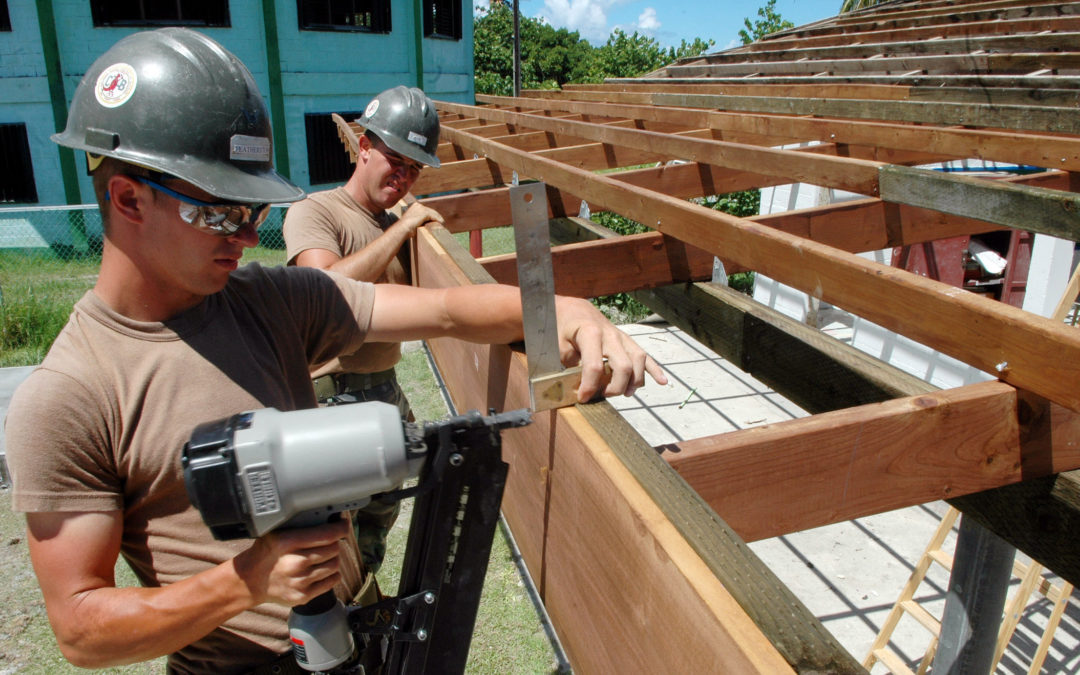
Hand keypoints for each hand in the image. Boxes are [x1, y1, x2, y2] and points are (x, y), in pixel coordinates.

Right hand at [233, 519, 350, 606]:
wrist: (249, 582)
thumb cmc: (265, 553)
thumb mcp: (277, 532)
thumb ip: (300, 526)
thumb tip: (329, 518)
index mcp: (288, 542)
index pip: (327, 534)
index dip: (341, 528)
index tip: (343, 525)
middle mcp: (294, 563)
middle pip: (334, 549)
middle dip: (333, 543)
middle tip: (327, 542)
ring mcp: (299, 582)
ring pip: (335, 565)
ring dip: (332, 559)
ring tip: (322, 556)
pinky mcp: (303, 596)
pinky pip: (332, 581)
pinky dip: (331, 574)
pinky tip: (321, 570)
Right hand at [399, 202, 443, 235]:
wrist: (402, 229)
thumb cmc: (405, 229)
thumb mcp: (412, 222)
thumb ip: (418, 220)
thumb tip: (425, 224)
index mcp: (414, 206)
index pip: (426, 210)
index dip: (432, 215)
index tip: (436, 220)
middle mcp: (418, 205)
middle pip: (431, 211)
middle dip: (436, 217)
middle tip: (441, 222)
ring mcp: (422, 208)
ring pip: (434, 213)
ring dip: (439, 219)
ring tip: (442, 224)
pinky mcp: (425, 213)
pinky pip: (435, 217)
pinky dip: (439, 220)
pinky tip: (441, 224)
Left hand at [554, 296, 666, 401]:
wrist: (574, 308)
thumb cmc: (564, 326)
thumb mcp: (558, 345)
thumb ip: (569, 365)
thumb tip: (576, 387)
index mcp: (590, 334)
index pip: (595, 367)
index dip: (589, 387)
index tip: (583, 398)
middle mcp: (610, 335)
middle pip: (623, 366)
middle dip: (615, 387)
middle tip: (602, 395)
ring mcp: (622, 337)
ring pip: (638, 361)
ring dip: (634, 381)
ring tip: (624, 393)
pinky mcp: (627, 341)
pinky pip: (644, 355)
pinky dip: (654, 369)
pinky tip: (662, 381)